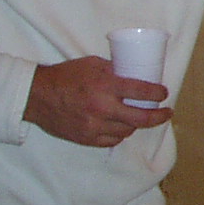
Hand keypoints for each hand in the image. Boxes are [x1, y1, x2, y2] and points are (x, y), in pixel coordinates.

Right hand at [24, 56, 170, 146]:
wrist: (37, 96)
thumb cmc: (65, 76)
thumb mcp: (92, 64)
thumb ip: (114, 70)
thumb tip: (136, 74)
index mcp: (105, 85)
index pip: (142, 91)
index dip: (157, 93)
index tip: (163, 93)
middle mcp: (102, 107)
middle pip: (141, 118)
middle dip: (159, 116)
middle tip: (166, 113)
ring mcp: (94, 126)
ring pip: (128, 131)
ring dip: (136, 124)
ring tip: (138, 117)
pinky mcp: (86, 138)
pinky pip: (112, 140)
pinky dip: (119, 134)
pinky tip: (120, 126)